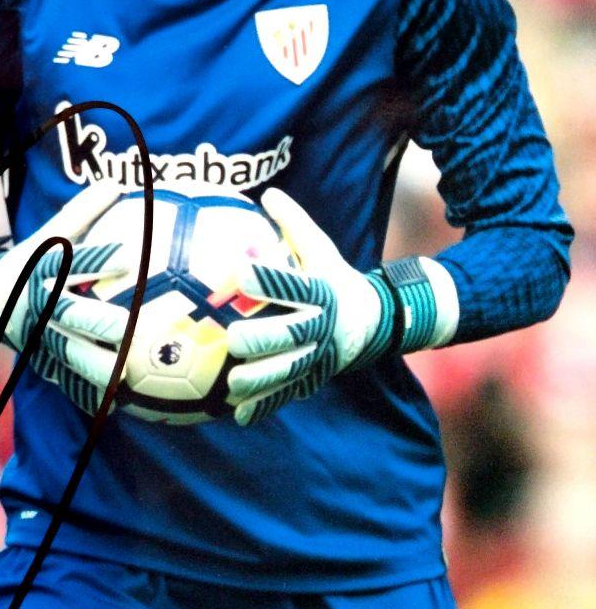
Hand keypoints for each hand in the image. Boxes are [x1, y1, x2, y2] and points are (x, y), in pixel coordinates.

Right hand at [0, 182, 131, 412]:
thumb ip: (82, 211)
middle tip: (129, 327)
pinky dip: (83, 390)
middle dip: (98, 322)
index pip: (75, 260)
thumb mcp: (50, 233)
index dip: (100, 257)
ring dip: (94, 365)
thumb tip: (116, 182)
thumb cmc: (29, 260)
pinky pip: (63, 375)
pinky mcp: (38, 355)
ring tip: (125, 375)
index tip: (130, 254)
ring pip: (67, 351)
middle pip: (70, 312)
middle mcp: (40, 302)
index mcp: (44, 269)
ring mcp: (38, 333)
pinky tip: (110, 402)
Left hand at [225, 188, 451, 425]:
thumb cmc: (337, 277)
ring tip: (232, 384)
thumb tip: (267, 191)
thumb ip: (294, 222)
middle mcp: (322, 326)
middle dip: (264, 338)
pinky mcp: (315, 376)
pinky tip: (240, 416)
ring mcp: (320, 355)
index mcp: (322, 291)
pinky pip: (289, 393)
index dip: (268, 276)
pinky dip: (266, 406)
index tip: (238, 269)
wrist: (377, 320)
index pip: (293, 283)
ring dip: (261, 380)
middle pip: (293, 334)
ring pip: (290, 370)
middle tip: (234, 338)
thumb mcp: (321, 248)